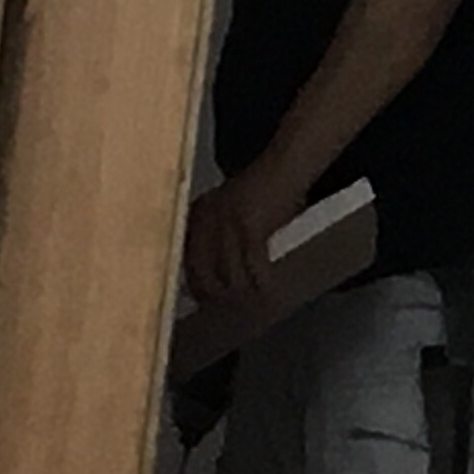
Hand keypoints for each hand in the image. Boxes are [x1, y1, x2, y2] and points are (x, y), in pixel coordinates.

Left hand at [181, 158, 308, 311]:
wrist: (286, 165)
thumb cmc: (264, 187)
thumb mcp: (228, 205)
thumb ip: (215, 233)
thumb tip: (211, 274)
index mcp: (198, 214)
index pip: (187, 261)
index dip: (195, 285)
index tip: (202, 300)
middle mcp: (207, 219)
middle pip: (203, 274)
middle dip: (215, 295)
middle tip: (227, 308)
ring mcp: (228, 224)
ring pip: (229, 276)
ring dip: (241, 292)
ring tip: (250, 301)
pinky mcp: (252, 228)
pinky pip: (254, 267)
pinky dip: (261, 281)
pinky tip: (266, 290)